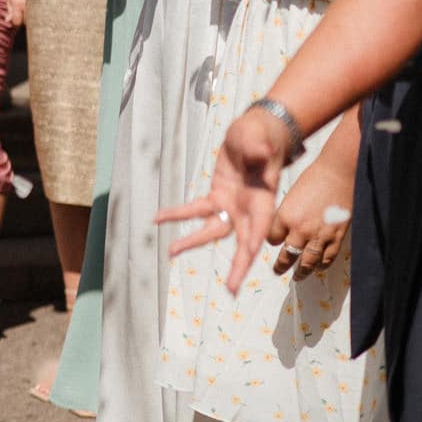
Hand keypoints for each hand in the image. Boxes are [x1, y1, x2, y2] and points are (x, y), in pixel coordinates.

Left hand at [158, 106, 297, 286]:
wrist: (257, 131)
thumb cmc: (262, 135)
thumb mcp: (259, 139)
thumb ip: (260, 148)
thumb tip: (262, 153)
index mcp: (263, 199)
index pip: (260, 227)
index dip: (253, 246)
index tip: (247, 261)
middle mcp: (249, 208)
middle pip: (242, 241)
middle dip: (238, 266)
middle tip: (231, 290)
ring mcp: (232, 205)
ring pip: (213, 230)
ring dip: (193, 242)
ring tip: (170, 253)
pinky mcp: (217, 197)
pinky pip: (196, 209)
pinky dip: (177, 214)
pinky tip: (157, 218)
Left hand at [264, 146, 352, 279]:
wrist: (339, 173)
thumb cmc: (314, 178)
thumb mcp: (290, 196)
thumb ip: (285, 214)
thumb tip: (282, 228)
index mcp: (285, 216)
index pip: (271, 239)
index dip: (271, 241)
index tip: (273, 243)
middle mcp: (300, 229)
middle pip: (287, 255)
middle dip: (281, 265)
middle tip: (277, 270)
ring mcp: (319, 235)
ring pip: (307, 262)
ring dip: (301, 272)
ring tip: (297, 277)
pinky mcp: (336, 237)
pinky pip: (327, 258)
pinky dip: (321, 266)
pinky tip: (318, 268)